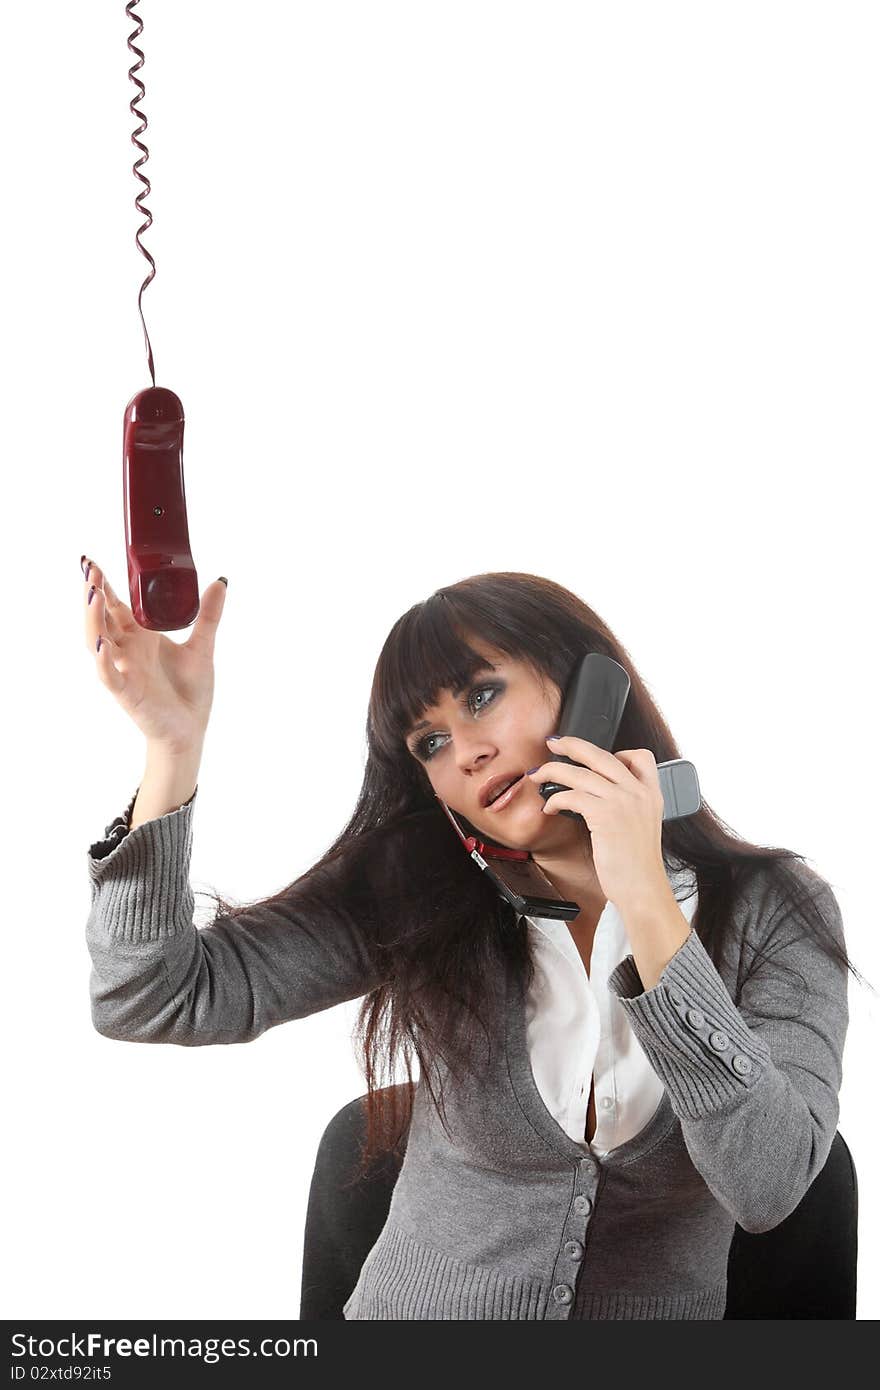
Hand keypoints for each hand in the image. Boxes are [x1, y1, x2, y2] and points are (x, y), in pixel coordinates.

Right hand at [82, 556, 226, 751]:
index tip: (91, 562)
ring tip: (93, 595)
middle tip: (89, 568)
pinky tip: (101, 645)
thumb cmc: (189, 692)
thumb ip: (209, 615)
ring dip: (93, 619)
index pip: (115, 605)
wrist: (190, 730)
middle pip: (101, 617)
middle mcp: (127, 650)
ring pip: (97, 641)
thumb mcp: (202, 646)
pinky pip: (109, 675)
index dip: (104, 584)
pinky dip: (102, 660)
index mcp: (141, 637)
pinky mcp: (127, 692)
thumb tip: (220, 582)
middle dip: (93, 593)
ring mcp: (124, 670)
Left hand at [526, 736, 669, 910]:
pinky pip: (572, 796)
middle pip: (601, 755)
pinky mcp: (605, 815)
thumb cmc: (637, 865)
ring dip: (552, 771)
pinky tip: (549, 807)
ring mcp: (623, 802)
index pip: (640, 756)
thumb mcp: (641, 827)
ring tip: (537, 775)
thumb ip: (627, 806)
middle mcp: (639, 792)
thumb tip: (595, 794)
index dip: (616, 750)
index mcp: (651, 794)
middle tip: (554, 743)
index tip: (594, 756)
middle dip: (572, 744)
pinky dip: (555, 799)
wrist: (643, 889)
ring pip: (580, 773)